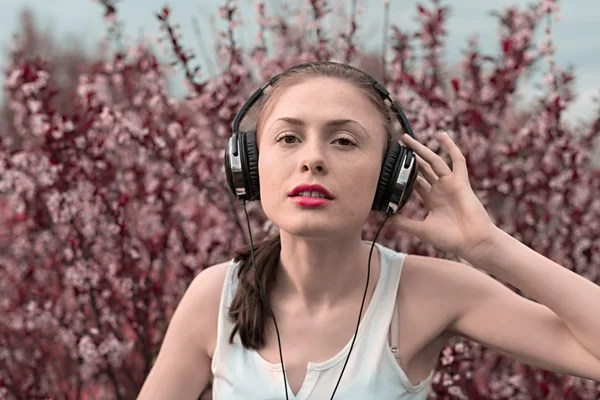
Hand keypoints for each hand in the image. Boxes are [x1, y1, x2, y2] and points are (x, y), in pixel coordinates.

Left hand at [393, 132, 497, 259]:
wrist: (472, 243)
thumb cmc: (450, 239)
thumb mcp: (421, 230)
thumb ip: (404, 223)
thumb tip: (386, 218)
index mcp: (431, 199)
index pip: (415, 181)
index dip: (405, 172)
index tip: (391, 164)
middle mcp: (440, 189)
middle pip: (423, 168)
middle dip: (411, 156)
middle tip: (398, 144)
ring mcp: (450, 184)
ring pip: (434, 161)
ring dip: (421, 149)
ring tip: (407, 138)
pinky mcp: (461, 182)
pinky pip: (457, 161)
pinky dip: (451, 148)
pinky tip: (443, 136)